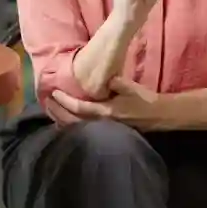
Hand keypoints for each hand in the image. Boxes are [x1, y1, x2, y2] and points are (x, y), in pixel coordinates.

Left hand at [47, 77, 175, 130]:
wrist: (158, 116)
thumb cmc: (145, 100)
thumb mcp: (132, 88)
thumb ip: (117, 82)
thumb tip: (106, 78)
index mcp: (106, 111)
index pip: (79, 108)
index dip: (65, 101)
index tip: (54, 92)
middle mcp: (102, 122)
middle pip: (73, 121)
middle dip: (58, 112)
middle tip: (47, 102)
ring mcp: (104, 128)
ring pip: (77, 127)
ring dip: (63, 119)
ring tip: (52, 110)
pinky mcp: (106, 129)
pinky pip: (83, 128)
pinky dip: (72, 124)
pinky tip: (66, 119)